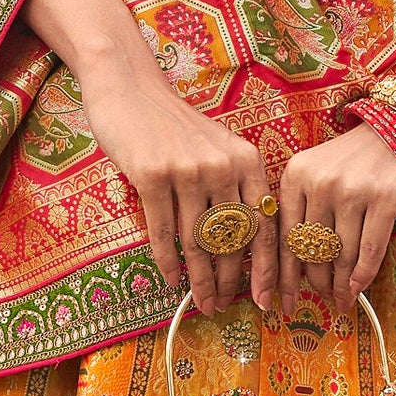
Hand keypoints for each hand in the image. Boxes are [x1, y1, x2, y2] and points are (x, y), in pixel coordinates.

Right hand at [66, 42, 273, 315]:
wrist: (130, 89)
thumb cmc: (174, 128)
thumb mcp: (217, 150)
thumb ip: (233, 188)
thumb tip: (242, 248)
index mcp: (247, 161)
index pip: (265, 225)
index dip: (266, 268)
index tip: (265, 299)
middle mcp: (223, 166)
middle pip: (233, 240)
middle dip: (230, 281)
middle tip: (224, 306)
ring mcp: (188, 171)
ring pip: (199, 242)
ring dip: (200, 279)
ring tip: (201, 302)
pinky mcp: (152, 176)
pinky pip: (163, 231)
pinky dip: (167, 261)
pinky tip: (171, 279)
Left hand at [276, 121, 395, 313]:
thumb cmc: (352, 163)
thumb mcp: (316, 175)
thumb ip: (301, 211)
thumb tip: (291, 269)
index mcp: (295, 176)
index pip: (283, 237)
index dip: (282, 275)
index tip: (279, 301)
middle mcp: (320, 182)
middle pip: (312, 250)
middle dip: (316, 282)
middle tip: (323, 298)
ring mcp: (353, 191)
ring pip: (341, 255)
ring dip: (341, 284)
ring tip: (342, 298)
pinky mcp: (384, 199)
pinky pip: (370, 251)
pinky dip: (363, 276)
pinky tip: (358, 288)